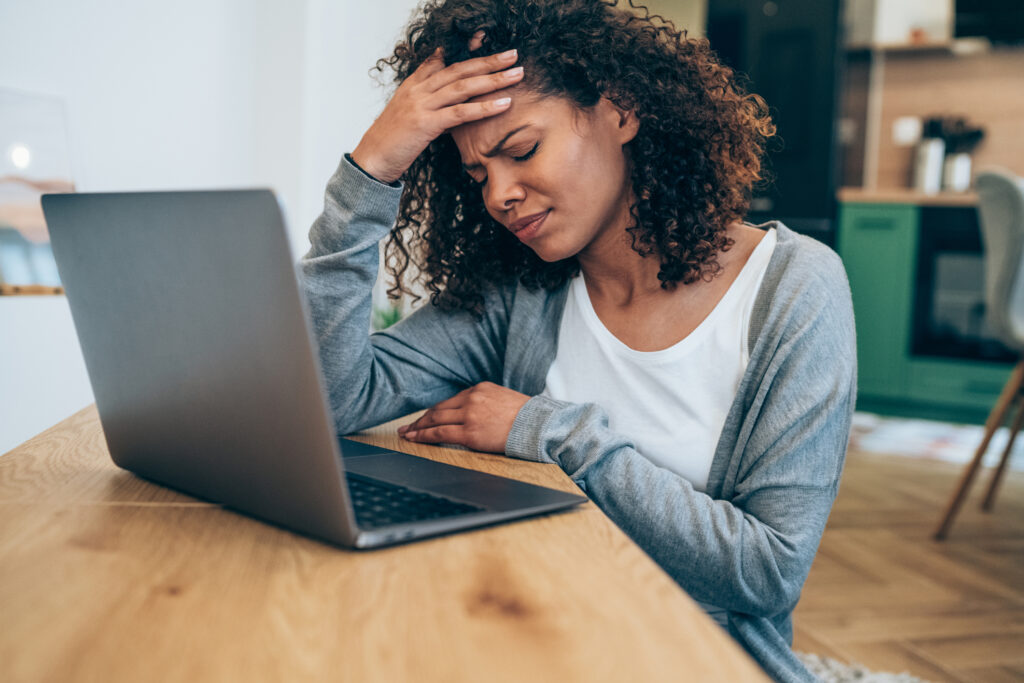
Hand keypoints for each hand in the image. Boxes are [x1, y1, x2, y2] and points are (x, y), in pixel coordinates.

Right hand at [351, 41, 522, 184]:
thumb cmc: (392, 141)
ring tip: (517, 74)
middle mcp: (418, 89)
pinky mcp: (426, 124)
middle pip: (459, 68)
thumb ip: (427, 100)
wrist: (372, 159)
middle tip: (513, 54)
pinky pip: (460, 113)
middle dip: (489, 61)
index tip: (485, 41)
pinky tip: (504, 104)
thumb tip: (448, 99)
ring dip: (493, 79)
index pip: (442, 59)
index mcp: (414, 84)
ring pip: (463, 86)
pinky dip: (484, 107)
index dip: (466, 50)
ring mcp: (421, 105)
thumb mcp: (408, 113)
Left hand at [398, 382, 530, 453]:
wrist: (537, 425)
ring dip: (418, 427)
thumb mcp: (503, 399)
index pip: (451, 401)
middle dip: (422, 419)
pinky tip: (414, 439)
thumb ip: (485, 403)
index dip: (436, 411)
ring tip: (406, 434)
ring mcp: (469, 415)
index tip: (426, 417)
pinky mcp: (469, 432)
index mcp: (480, 389)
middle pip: (439, 409)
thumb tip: (473, 414)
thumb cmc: (525, 417)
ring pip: (435, 420)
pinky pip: (439, 433)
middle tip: (408, 426)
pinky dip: (424, 436)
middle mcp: (471, 399)